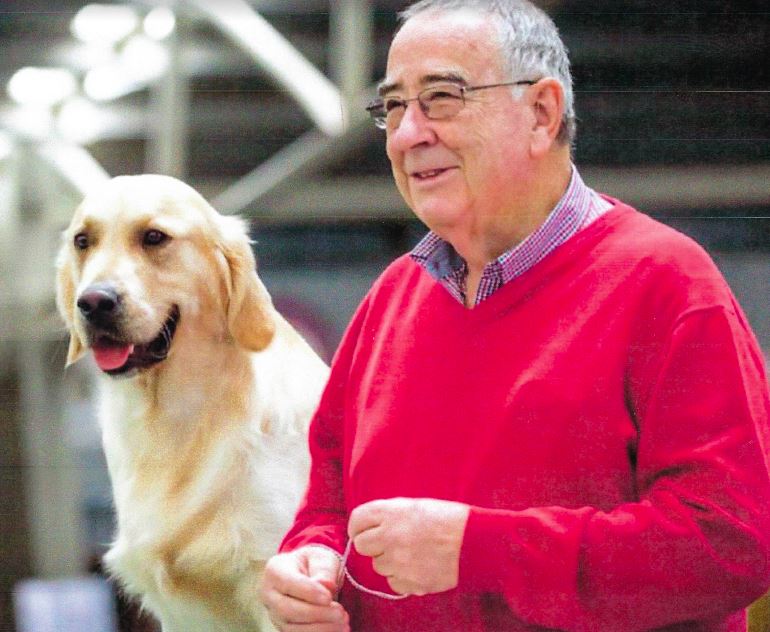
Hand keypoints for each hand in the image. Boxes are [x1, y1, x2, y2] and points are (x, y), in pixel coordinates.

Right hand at [260, 546, 349, 631]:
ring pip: (292, 628)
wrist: (309, 574)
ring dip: (320, 628)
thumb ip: (323, 570)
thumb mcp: (321, 558)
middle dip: (316, 613)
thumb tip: (326, 585)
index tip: (328, 597)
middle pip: (287, 609)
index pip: (288, 582)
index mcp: (275, 570)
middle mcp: (269, 595)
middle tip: (340, 612)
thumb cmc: (314, 564)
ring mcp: (275, 615)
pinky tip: (337, 630)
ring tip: (343, 623)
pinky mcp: (284, 628)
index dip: (308, 592)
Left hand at [348, 497, 469, 595]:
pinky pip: (394, 583)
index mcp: (391, 512)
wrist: (475, 541)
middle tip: (389, 543)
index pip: (356, 520)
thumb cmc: (448, 519)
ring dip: (390, 562)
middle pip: (362, 546)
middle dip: (373, 545)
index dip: (358, 527)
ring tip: (412, 553)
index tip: (363, 531)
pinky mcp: (410, 581)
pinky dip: (403, 578)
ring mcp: (399, 561)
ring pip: (378, 566)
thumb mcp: (415, 506)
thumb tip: (370, 527)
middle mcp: (390, 536)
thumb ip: (389, 515)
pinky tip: (418, 566)